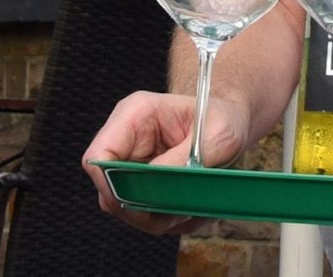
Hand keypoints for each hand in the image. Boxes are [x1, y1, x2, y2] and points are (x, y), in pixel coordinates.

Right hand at [81, 90, 248, 234]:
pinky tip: (193, 207)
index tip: (145, 200)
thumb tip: (156, 185)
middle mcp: (126, 140)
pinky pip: (143, 213)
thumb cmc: (226, 120)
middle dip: (141, 208)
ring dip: (157, 216)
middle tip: (177, 211)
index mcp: (136, 115)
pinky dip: (167, 218)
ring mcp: (130, 163)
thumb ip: (184, 159)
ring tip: (192, 208)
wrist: (233, 124)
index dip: (112, 185)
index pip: (98, 156)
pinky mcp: (140, 182)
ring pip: (124, 207)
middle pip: (107, 190)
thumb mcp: (218, 136)